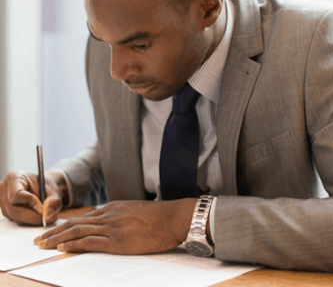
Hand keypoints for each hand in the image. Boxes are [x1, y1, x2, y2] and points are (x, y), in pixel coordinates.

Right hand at [0, 170, 65, 224]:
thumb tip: (48, 214)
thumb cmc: (48, 186)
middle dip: (33, 216)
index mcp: (14, 177)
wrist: (45, 188)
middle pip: (14, 209)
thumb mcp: (55, 190)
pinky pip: (18, 221)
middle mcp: (4, 190)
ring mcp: (4, 203)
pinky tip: (40, 216)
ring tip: (48, 216)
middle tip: (48, 219)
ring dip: (33, 220)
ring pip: (16, 218)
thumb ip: (54, 201)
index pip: (16, 194)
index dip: (30, 203)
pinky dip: (31, 221)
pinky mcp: (7, 212)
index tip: (44, 208)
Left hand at [35, 199, 196, 253]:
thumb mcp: (135, 211)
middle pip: (75, 223)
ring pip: (77, 231)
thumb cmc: (158, 217)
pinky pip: (90, 242)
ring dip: (57, 239)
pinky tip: (62, 248)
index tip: (53, 230)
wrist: (171, 218)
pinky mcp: (117, 240)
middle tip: (38, 239)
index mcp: (113, 208)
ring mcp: (112, 227)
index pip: (83, 217)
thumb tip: (112, 223)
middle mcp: (108, 215)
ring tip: (43, 245)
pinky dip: (74, 244)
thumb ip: (121, 215)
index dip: (66, 224)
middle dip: (54, 232)